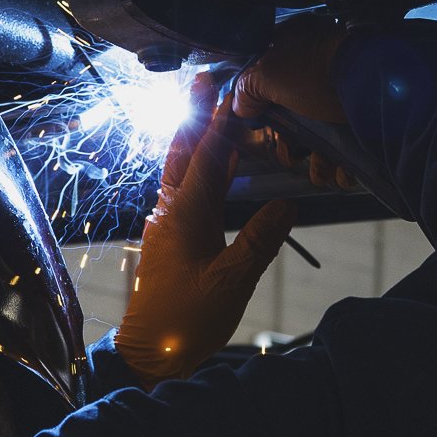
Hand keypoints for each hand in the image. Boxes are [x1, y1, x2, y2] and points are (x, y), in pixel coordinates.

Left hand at [116, 79, 294, 384]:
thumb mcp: (232, 283)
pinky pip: (186, 194)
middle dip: (196, 117)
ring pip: (182, 172)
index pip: (206, 157)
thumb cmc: (186, 322)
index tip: (222, 87)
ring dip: (197, 141)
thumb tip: (288, 204)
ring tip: (211, 113)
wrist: (148, 355)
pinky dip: (200, 171)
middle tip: (204, 81)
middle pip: (184, 154)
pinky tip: (214, 169)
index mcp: (184, 216)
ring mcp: (167, 227)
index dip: (218, 121)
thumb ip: (260, 241)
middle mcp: (170, 213)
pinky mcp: (170, 242)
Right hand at [233, 13, 357, 191]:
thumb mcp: (267, 73)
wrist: (375, 82)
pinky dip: (343, 165)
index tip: (268, 133)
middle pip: (295, 117)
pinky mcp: (364, 116)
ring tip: (324, 170)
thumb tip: (239, 107)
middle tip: (297, 155)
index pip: (269, 84)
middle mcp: (318, 70)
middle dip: (295, 146)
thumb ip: (246, 89)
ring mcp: (343, 92)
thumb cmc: (318, 71)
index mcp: (294, 49)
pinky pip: (348, 146)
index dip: (266, 114)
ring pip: (323, 136)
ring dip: (320, 163)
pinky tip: (343, 172)